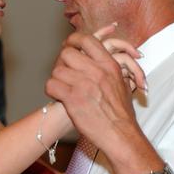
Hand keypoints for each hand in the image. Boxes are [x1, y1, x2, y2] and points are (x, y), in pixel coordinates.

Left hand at [45, 25, 145, 152]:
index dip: (73, 41)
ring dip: (56, 78)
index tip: (69, 46)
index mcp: (109, 65)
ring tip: (62, 87)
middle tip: (63, 71)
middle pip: (67, 53)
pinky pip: (51, 85)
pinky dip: (51, 90)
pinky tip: (58, 96)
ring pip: (57, 70)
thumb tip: (95, 60)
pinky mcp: (72, 99)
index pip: (86, 39)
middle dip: (62, 62)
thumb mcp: (121, 83)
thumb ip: (107, 68)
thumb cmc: (121, 113)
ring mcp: (84, 84)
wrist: (120, 133)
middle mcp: (96, 71)